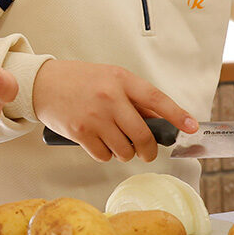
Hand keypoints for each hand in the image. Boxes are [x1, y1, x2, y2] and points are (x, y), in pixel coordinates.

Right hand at [31, 59, 195, 162]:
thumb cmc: (79, 80)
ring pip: (124, 150)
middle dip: (148, 149)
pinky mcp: (81, 132)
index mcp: (121, 80)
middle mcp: (110, 98)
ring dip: (123, 151)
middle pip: (143, 135)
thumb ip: (134, 98)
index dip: (176, 115)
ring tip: (113, 140)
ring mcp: (95, 116)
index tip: (191, 126)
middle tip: (146, 151)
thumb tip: (161, 120)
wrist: (42, 83)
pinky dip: (105, 154)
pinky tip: (98, 142)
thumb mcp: (110, 79)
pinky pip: (104, 155)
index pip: (156, 99)